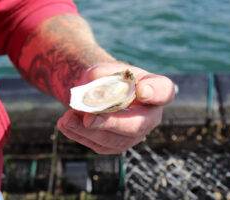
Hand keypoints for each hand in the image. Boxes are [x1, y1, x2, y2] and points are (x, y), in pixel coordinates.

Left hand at [57, 62, 174, 153]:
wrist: (100, 93)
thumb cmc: (108, 79)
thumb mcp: (104, 70)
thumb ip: (101, 77)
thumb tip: (94, 95)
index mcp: (154, 90)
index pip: (163, 91)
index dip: (155, 92)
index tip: (141, 90)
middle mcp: (149, 116)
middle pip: (137, 125)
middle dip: (111, 123)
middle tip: (89, 119)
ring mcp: (134, 134)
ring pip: (115, 141)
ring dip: (88, 132)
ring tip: (66, 119)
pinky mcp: (116, 144)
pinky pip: (100, 145)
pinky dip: (80, 135)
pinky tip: (65, 124)